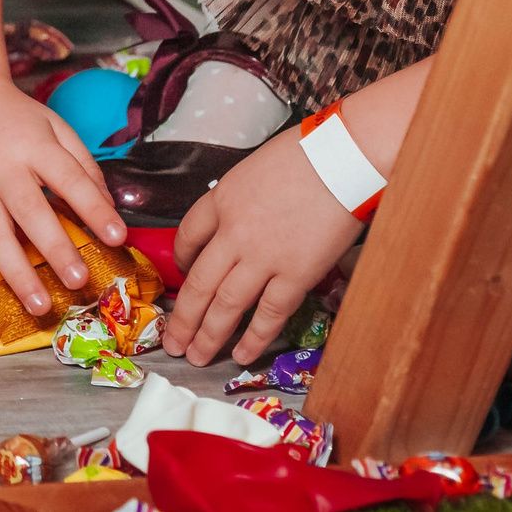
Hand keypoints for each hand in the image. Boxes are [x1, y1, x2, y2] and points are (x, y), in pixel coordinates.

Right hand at [0, 72, 124, 317]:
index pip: (68, 179)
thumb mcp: (53, 125)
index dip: (94, 209)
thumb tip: (109, 209)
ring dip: (15, 273)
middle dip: (55, 249)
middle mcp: (0, 168)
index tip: (118, 237)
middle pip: (30, 212)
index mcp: (33, 146)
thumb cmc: (10, 115)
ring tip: (39, 305)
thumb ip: (82, 165)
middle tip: (78, 281)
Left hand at [164, 124, 361, 365]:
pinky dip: (254, 337)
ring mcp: (262, 257)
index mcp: (219, 201)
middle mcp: (233, 233)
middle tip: (171, 342)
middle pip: (198, 282)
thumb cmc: (303, 155)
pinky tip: (241, 354)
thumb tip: (239, 221)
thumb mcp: (251, 170)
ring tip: (194, 356)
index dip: (182, 262)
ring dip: (208, 335)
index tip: (183, 277)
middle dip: (183, 318)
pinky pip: (269, 313)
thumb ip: (239, 200)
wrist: (340, 159)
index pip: (187, 237)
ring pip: (226, 305)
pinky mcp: (295, 274)